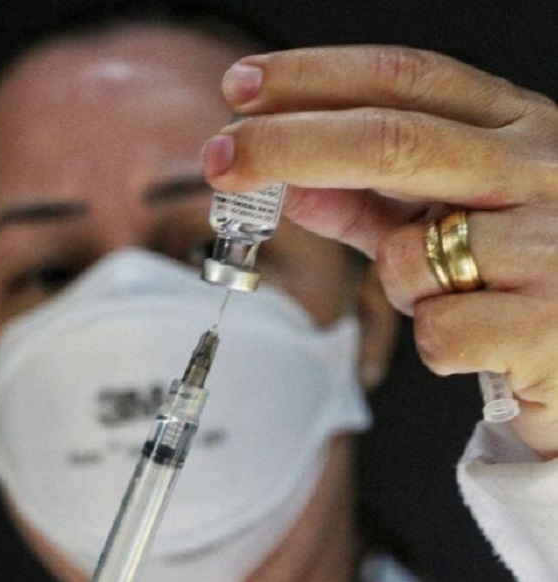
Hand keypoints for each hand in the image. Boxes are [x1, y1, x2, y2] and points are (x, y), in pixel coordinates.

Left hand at [202, 45, 557, 458]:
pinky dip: (435, 339)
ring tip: (449, 294)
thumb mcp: (446, 216)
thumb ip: (368, 199)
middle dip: (290, 144)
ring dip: (398, 282)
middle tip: (220, 156)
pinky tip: (480, 341)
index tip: (242, 87)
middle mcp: (542, 169)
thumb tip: (286, 184)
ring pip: (410, 254)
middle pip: (392, 139)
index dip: (316, 78)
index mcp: (516, 129)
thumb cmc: (517, 272)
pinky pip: (440, 331)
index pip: (405, 79)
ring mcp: (555, 244)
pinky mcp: (551, 325)